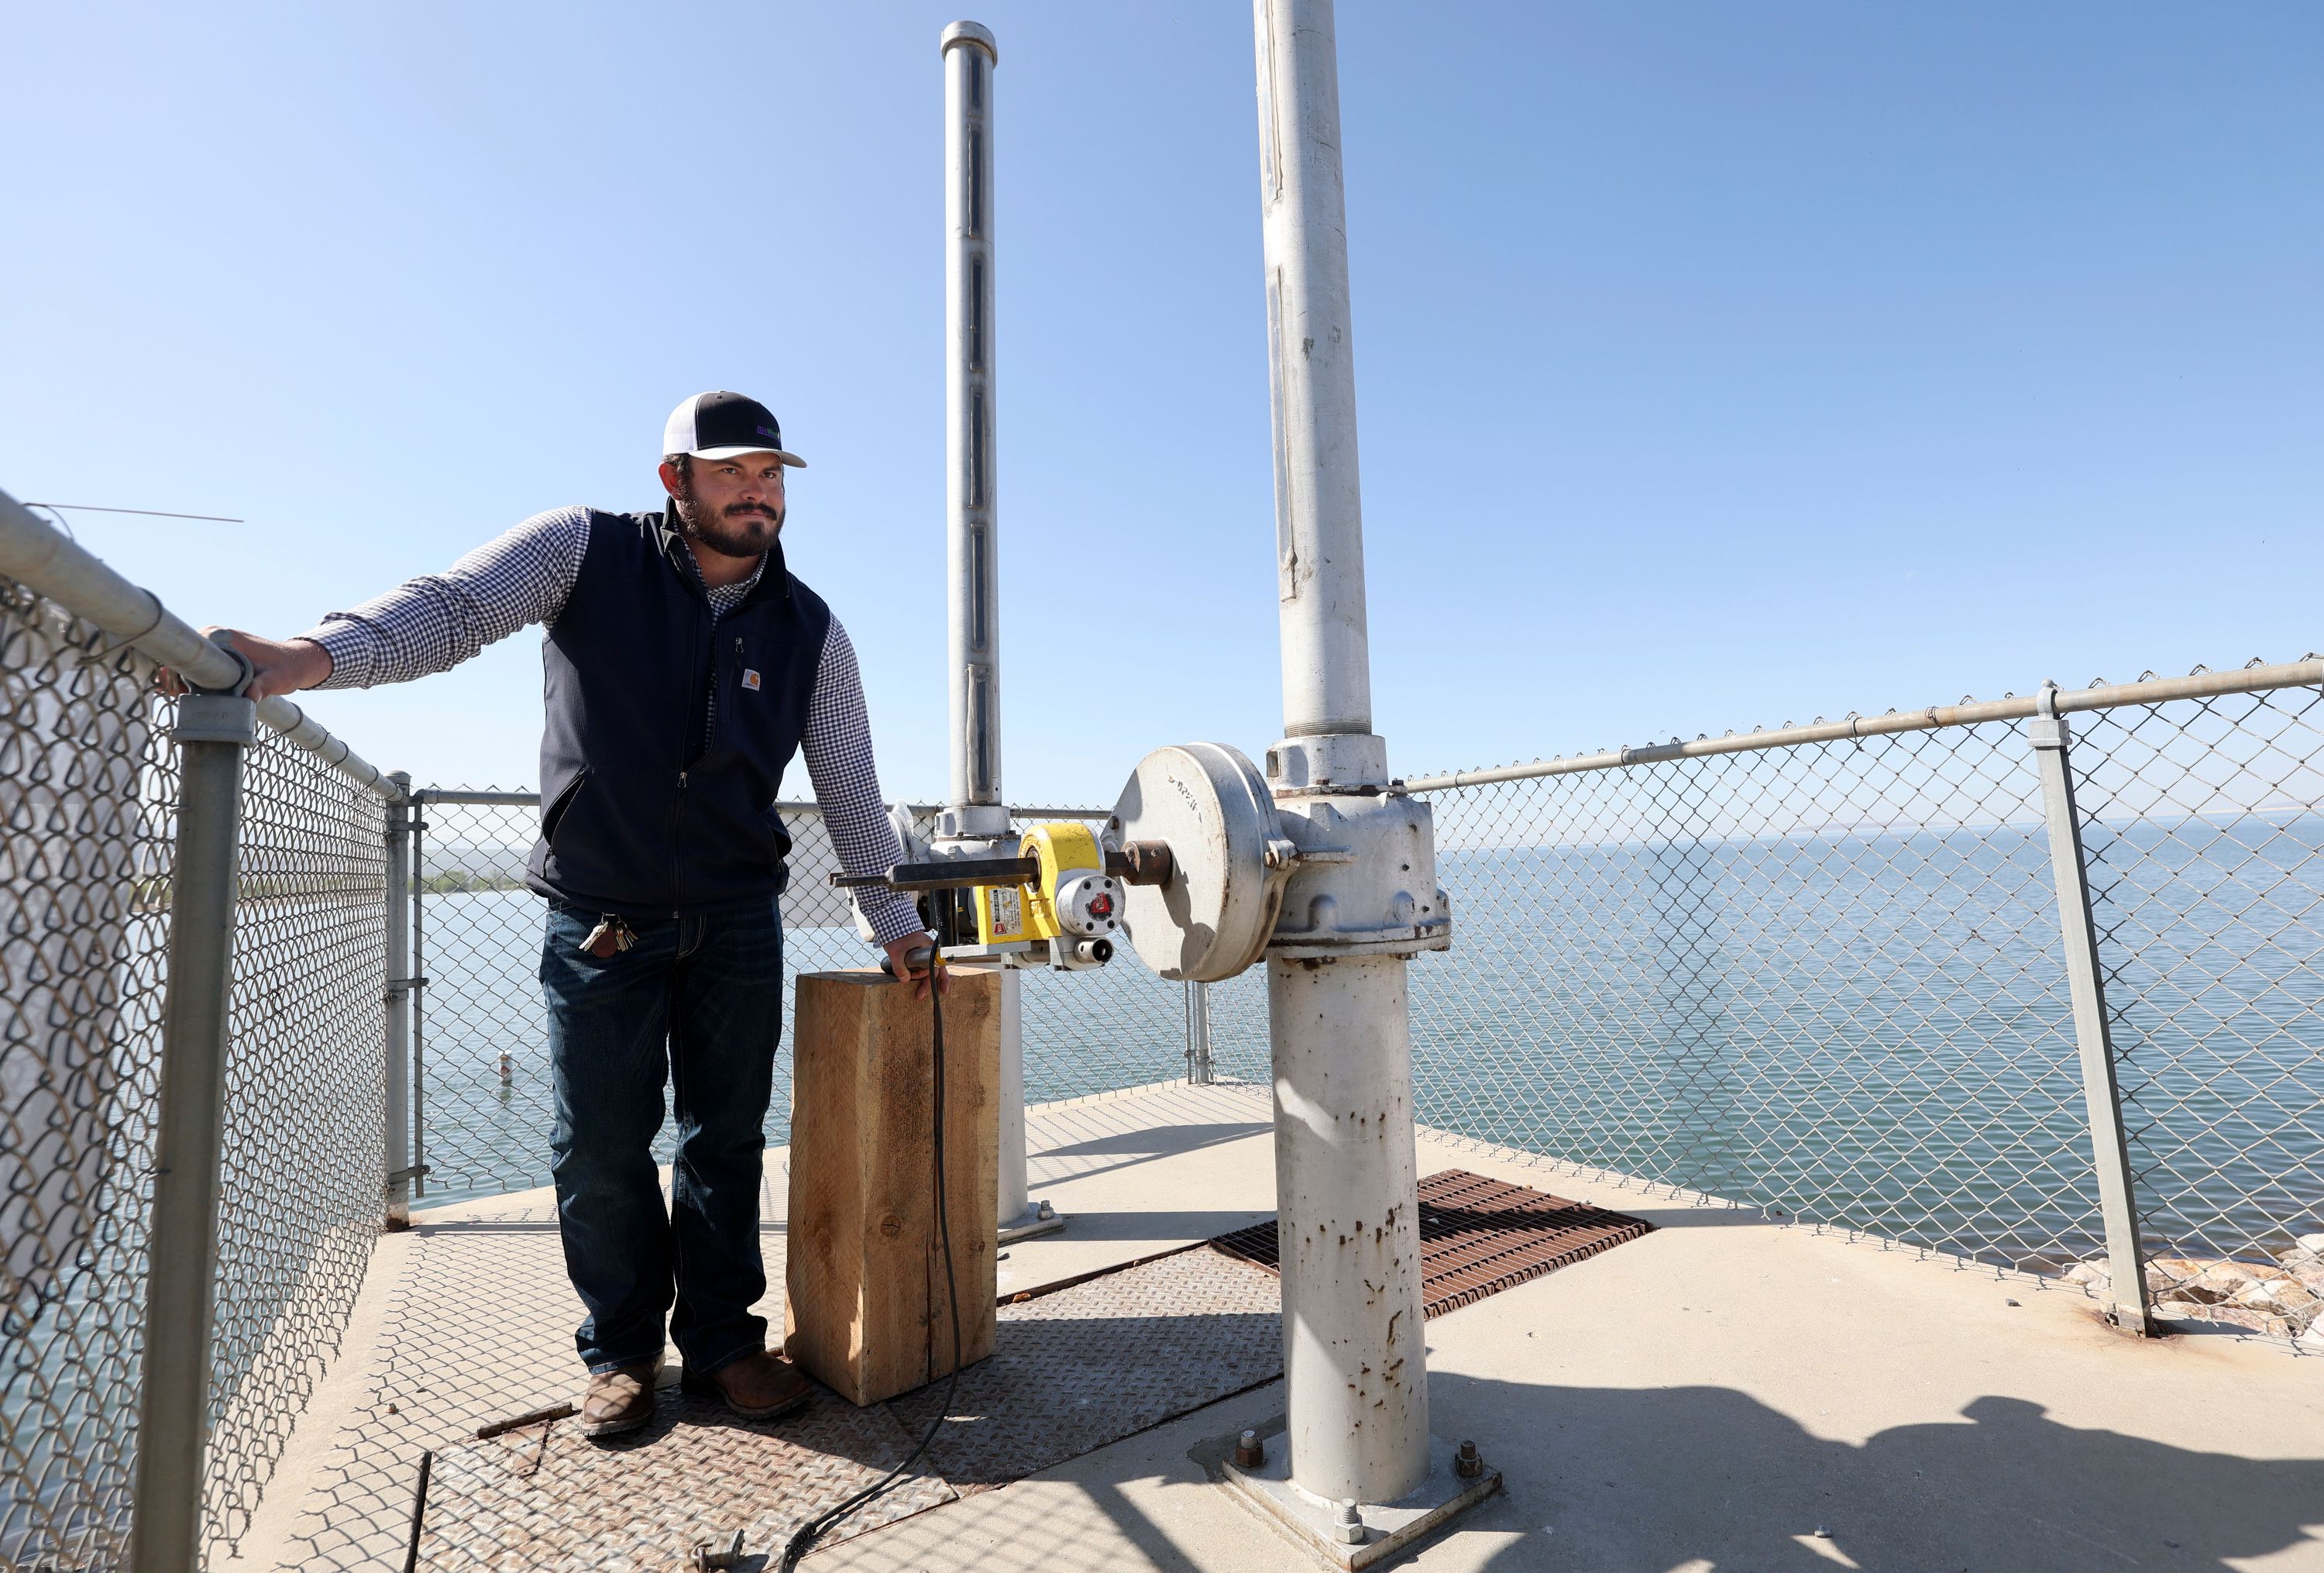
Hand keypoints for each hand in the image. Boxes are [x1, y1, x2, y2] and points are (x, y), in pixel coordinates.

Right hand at [158, 628, 332, 699]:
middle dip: (176, 673)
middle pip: (186, 654)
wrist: (296, 662)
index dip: (178, 666)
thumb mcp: (276, 680)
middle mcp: (217, 635)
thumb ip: (263, 687)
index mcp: (226, 637)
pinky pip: (198, 662)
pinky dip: (191, 675)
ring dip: (182, 675)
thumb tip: (250, 698)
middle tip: (174, 693)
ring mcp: (216, 643)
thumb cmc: (287, 669)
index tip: (173, 683)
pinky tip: (186, 690)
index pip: (191, 646)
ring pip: (190, 659)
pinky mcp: (218, 652)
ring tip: (178, 694)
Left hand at [882, 933, 949, 999]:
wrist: (891, 924)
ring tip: (918, 992)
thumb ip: (900, 967)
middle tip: (920, 996)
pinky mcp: (917, 954)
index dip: (935, 979)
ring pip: (928, 969)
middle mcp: (928, 950)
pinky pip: (922, 966)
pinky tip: (916, 981)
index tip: (940, 991)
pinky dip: (920, 975)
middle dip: (930, 985)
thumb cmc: (896, 934)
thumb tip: (905, 980)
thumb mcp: (896, 952)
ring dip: (924, 981)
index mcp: (928, 948)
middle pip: (935, 970)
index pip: (935, 967)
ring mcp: (923, 952)